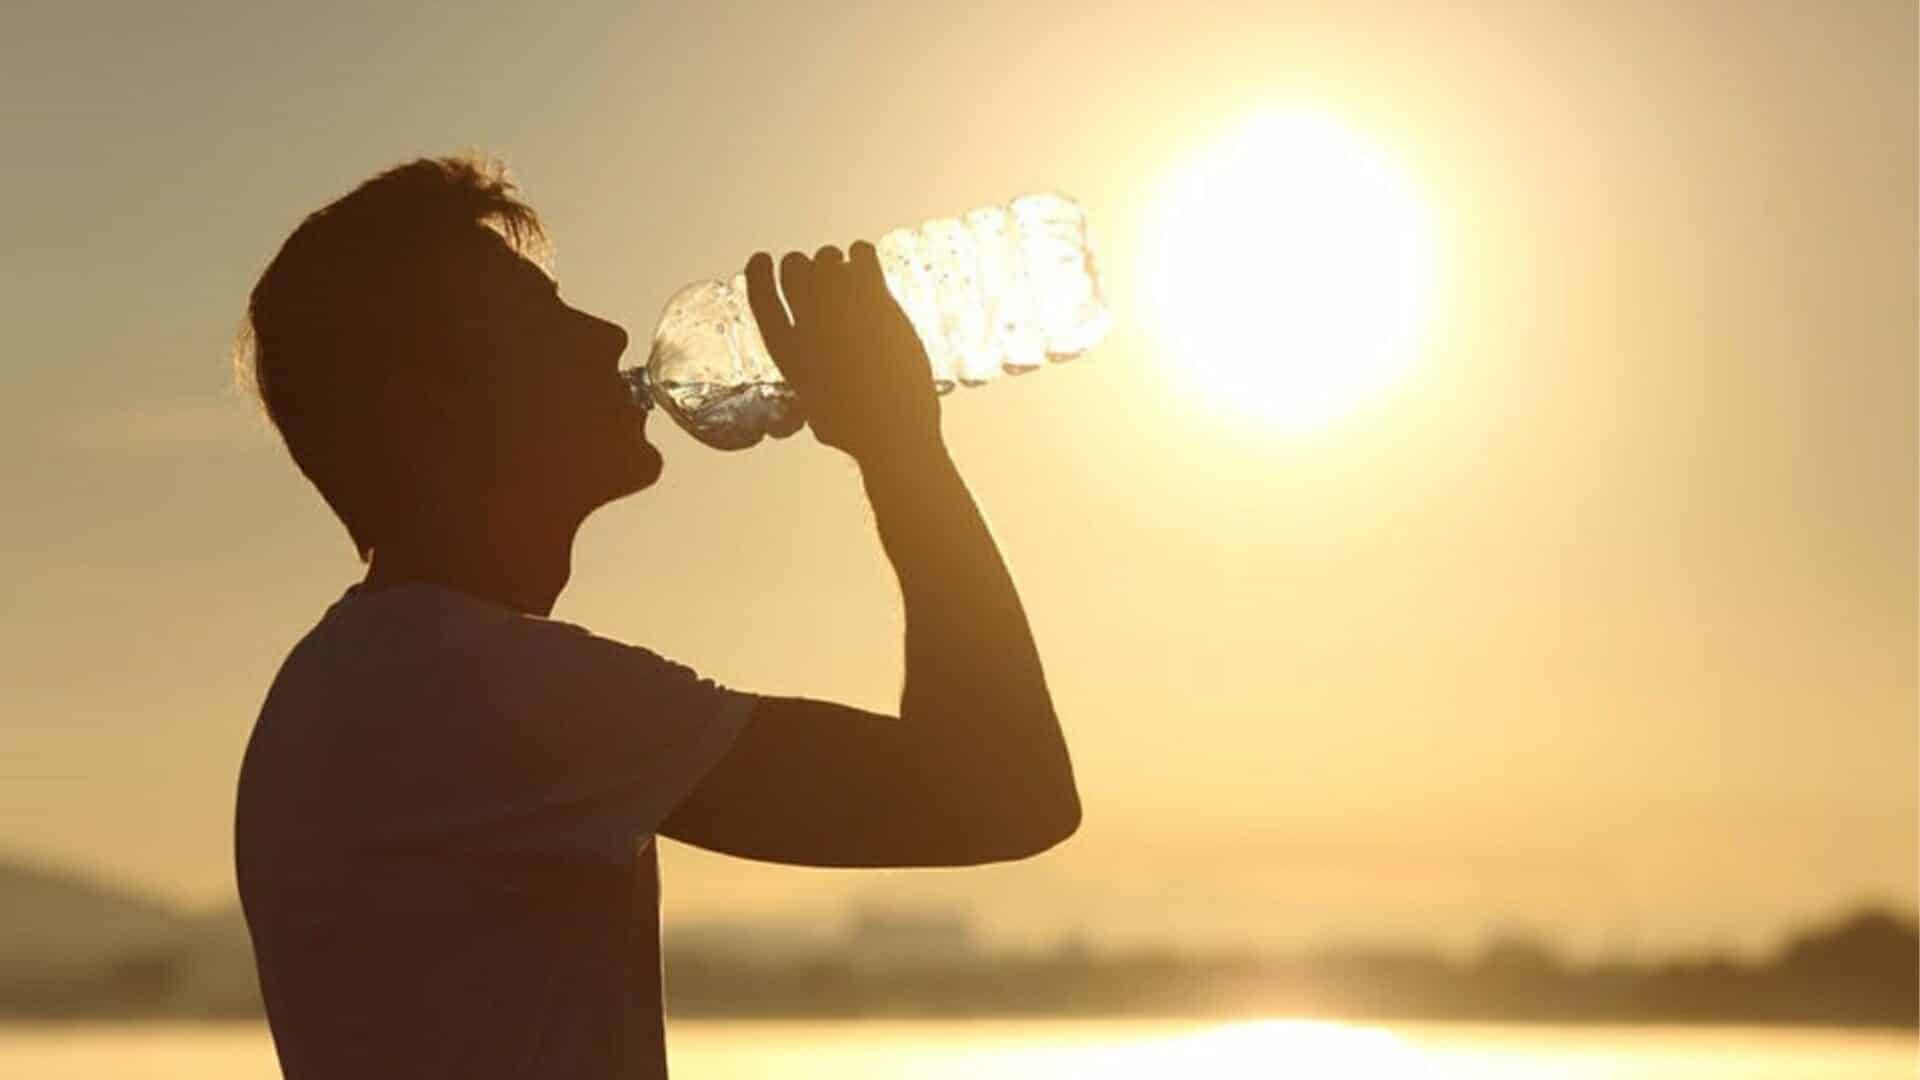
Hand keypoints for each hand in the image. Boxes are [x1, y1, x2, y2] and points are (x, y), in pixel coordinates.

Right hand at [745, 244, 942, 465]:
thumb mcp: (818, 414)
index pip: (761, 297)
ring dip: (835, 261)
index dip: (758, 274)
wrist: (893, 427)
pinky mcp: (875, 301)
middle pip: (795, 268)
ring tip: (850, 274)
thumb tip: (814, 408)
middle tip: (821, 277)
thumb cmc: (856, 432)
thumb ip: (811, 393)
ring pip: (827, 257)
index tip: (762, 258)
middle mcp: (808, 323)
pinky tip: (868, 266)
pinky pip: (861, 254)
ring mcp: (841, 307)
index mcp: (788, 351)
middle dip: (804, 267)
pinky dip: (862, 254)